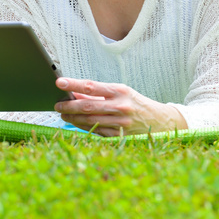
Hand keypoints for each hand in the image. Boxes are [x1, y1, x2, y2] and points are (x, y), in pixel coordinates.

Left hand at [54, 78, 186, 135]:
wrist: (161, 121)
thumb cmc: (137, 103)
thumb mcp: (121, 92)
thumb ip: (99, 93)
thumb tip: (75, 93)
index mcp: (120, 91)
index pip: (91, 86)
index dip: (73, 84)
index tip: (59, 82)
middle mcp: (120, 106)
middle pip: (87, 106)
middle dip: (69, 106)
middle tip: (57, 105)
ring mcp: (120, 123)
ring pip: (90, 120)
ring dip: (73, 118)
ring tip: (63, 114)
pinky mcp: (120, 136)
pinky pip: (97, 132)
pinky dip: (84, 127)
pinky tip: (76, 124)